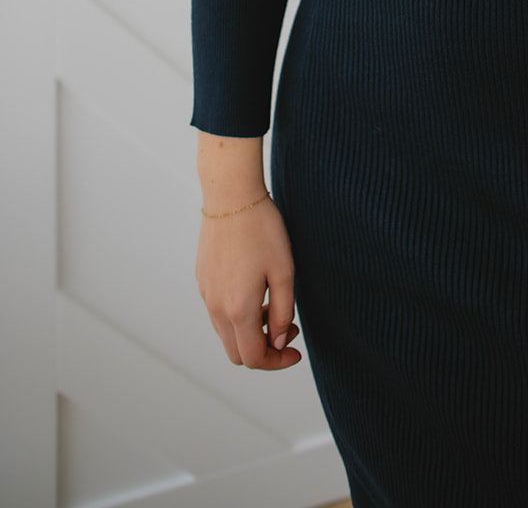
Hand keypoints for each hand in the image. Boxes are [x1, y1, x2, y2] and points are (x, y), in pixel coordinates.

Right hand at [195, 195, 302, 370]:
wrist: (231, 195)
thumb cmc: (262, 230)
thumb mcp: (284, 271)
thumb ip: (282, 312)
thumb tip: (277, 342)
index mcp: (237, 310)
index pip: (254, 358)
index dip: (277, 362)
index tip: (295, 351)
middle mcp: (215, 308)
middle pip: (237, 353)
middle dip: (265, 350)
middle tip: (288, 328)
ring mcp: (206, 293)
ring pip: (226, 333)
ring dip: (251, 332)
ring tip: (274, 306)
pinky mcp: (202, 279)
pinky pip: (218, 312)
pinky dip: (238, 315)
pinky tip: (256, 290)